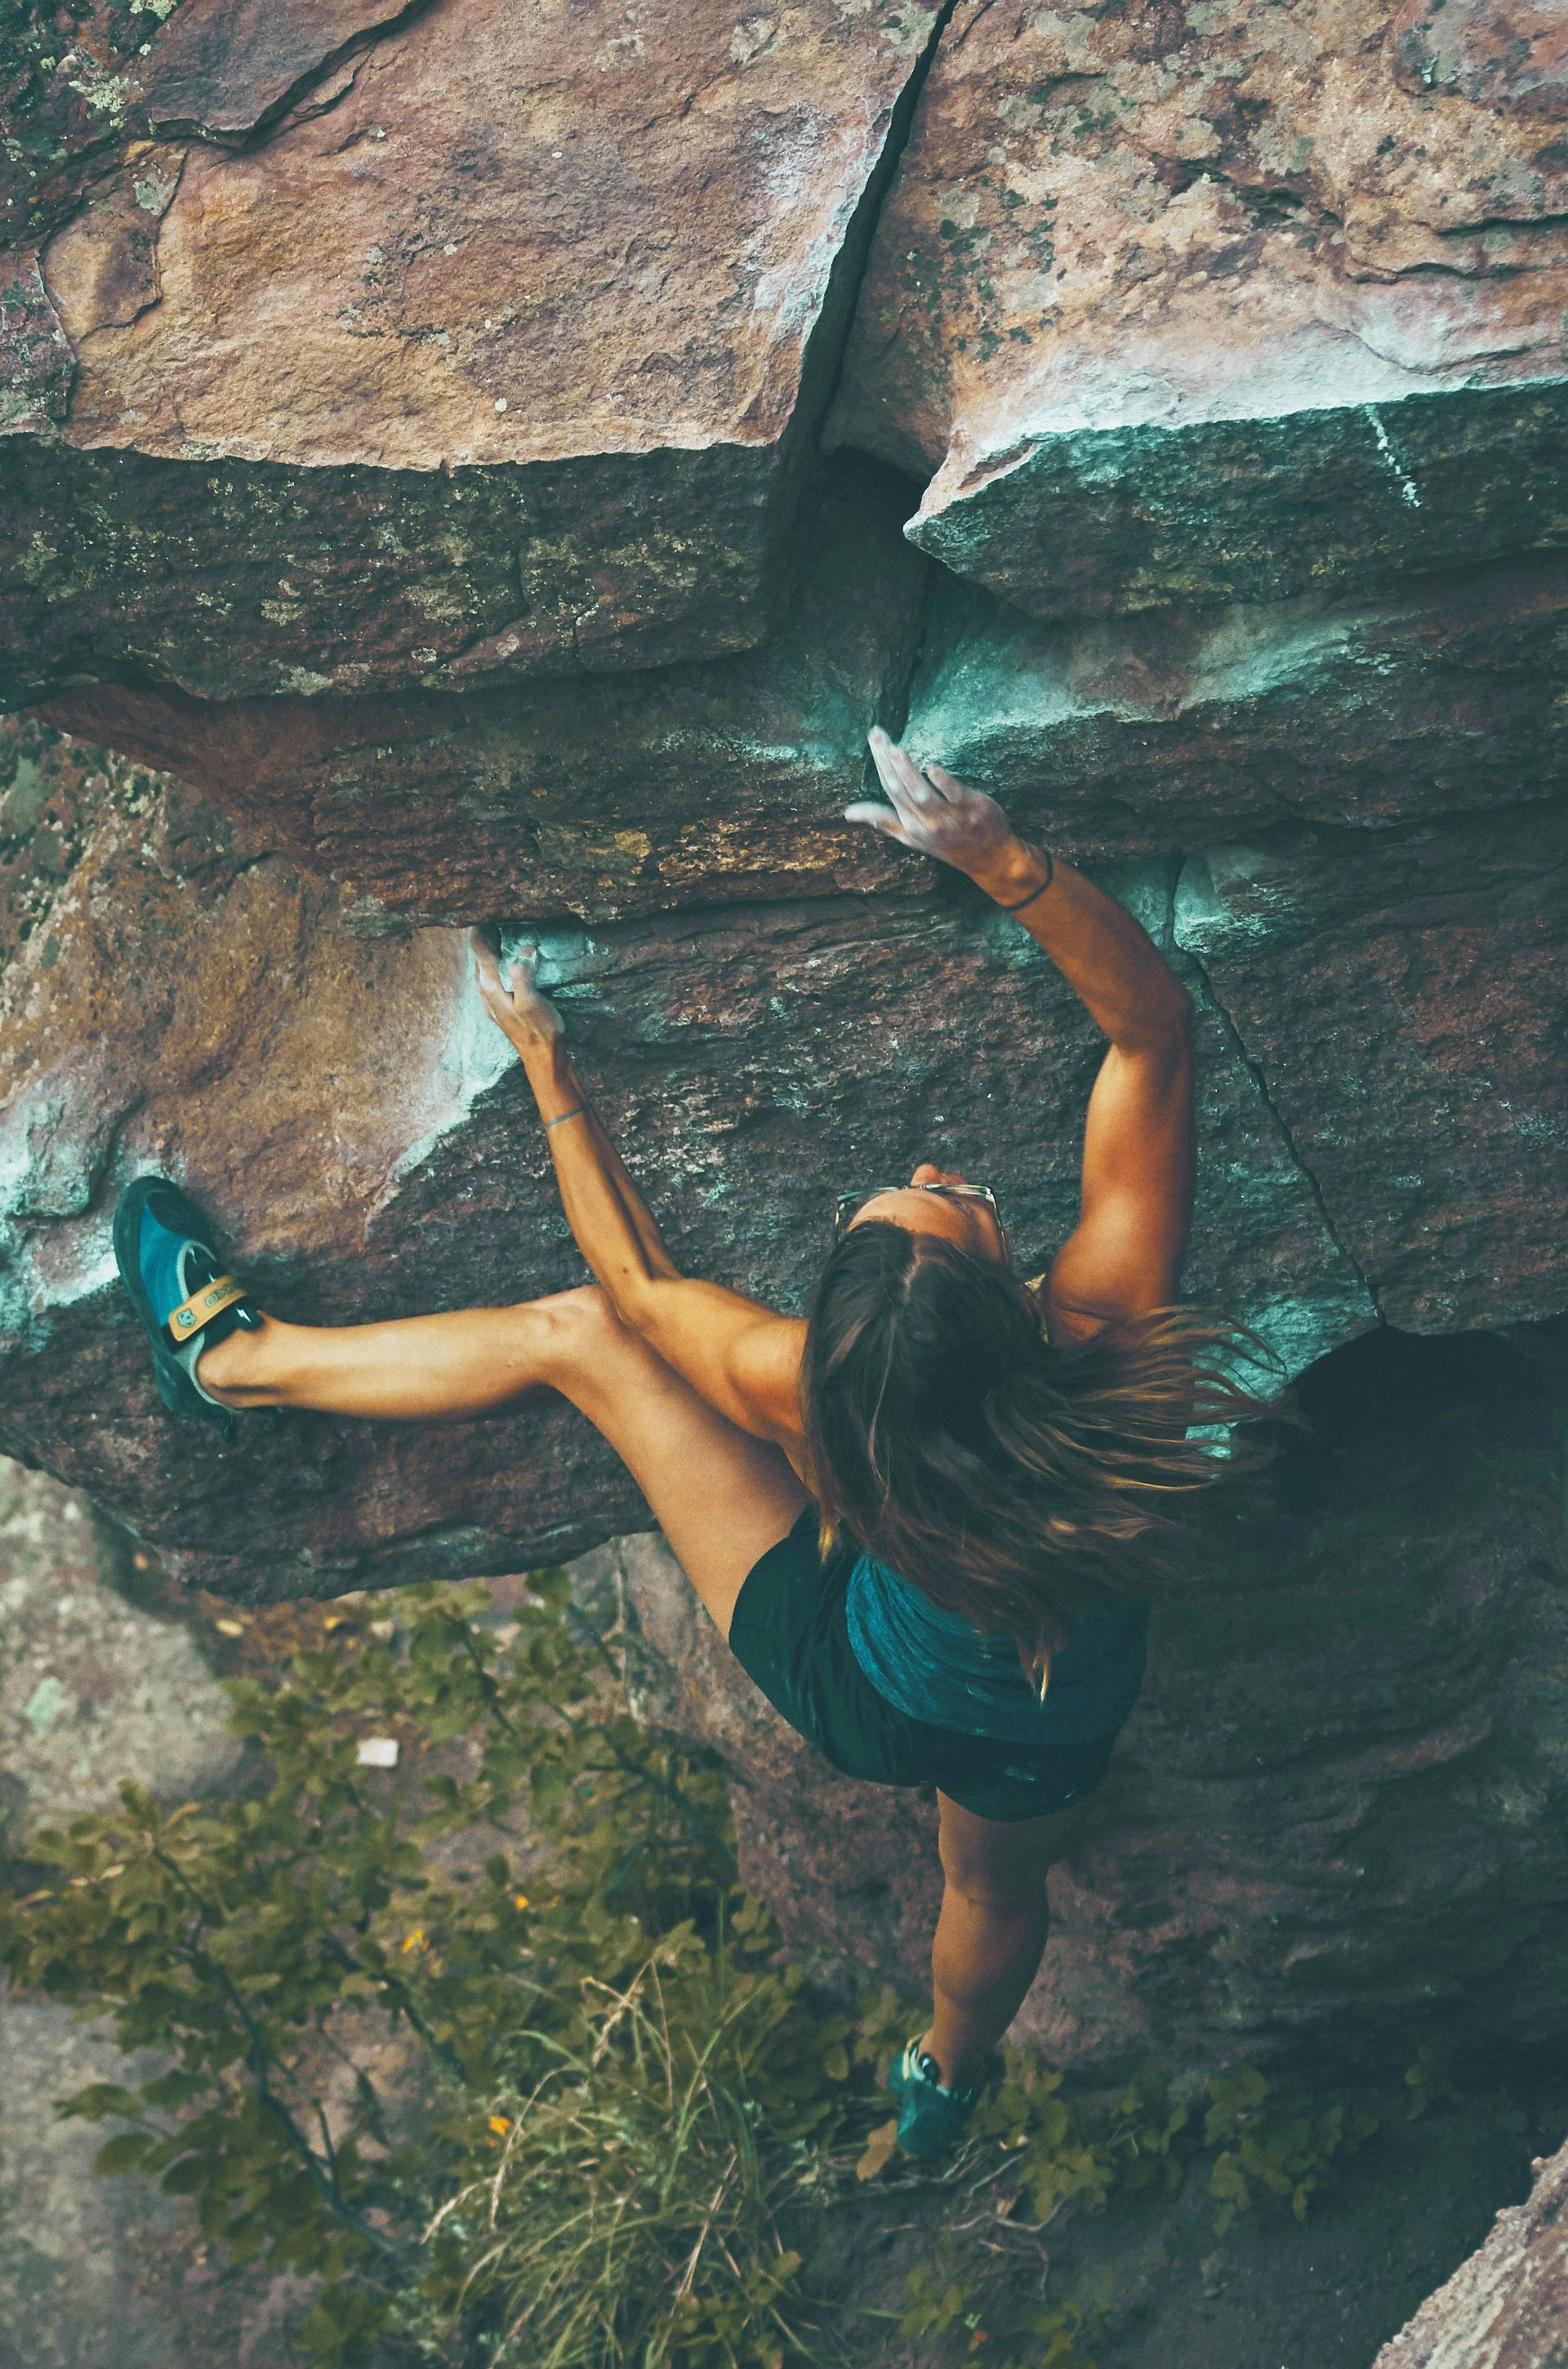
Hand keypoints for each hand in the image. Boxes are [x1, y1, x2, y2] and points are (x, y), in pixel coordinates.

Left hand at [471, 929, 563, 1054]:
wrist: (542, 1058)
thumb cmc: (539, 1030)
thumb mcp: (532, 1001)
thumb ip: (523, 974)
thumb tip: (523, 950)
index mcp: (490, 986)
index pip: (479, 949)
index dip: (483, 928)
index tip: (489, 911)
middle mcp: (485, 992)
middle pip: (479, 956)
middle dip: (486, 936)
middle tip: (496, 917)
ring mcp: (491, 1001)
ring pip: (484, 967)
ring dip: (490, 950)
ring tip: (501, 933)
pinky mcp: (499, 1007)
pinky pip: (492, 978)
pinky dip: (496, 964)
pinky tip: (507, 963)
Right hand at [845, 731, 1036, 893]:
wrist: (990, 859)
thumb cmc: (950, 845)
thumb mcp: (912, 838)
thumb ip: (884, 821)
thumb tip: (849, 813)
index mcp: (910, 824)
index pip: (890, 789)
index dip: (880, 763)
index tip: (873, 738)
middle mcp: (925, 822)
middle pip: (901, 788)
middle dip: (886, 761)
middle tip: (876, 734)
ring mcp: (948, 817)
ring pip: (922, 793)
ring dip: (907, 772)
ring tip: (895, 750)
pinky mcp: (971, 810)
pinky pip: (954, 795)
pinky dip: (942, 782)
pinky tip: (933, 767)